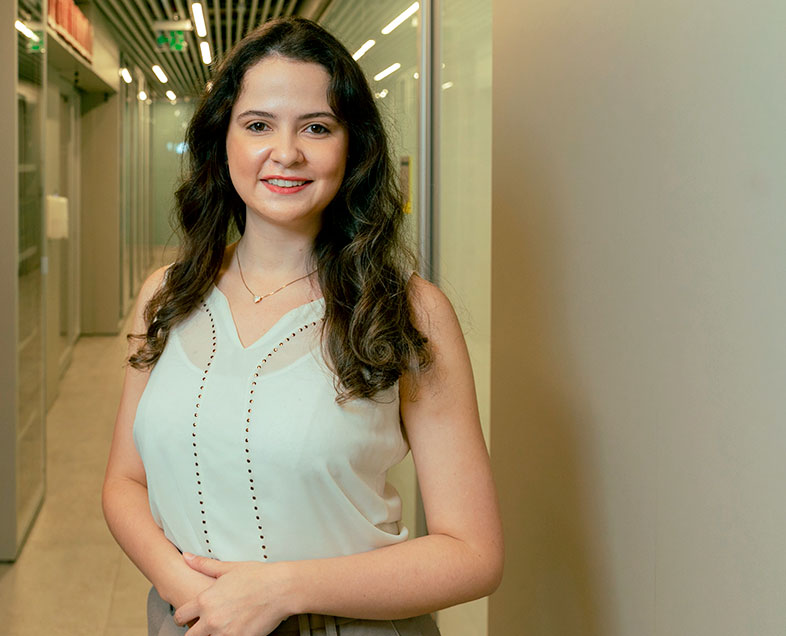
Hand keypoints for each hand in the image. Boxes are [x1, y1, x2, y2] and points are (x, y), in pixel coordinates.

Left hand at [174, 553, 291, 635]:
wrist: (281, 588)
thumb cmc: (258, 577)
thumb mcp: (229, 568)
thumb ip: (204, 565)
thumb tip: (187, 557)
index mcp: (205, 600)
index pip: (180, 616)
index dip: (183, 618)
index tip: (187, 618)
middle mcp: (211, 619)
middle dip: (195, 633)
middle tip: (205, 628)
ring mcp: (225, 633)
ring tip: (223, 628)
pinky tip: (236, 630)